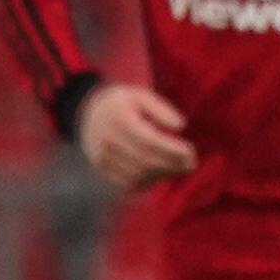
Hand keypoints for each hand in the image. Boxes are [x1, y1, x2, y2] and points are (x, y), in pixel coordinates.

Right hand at [75, 83, 195, 189]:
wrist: (88, 112)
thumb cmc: (123, 103)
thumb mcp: (141, 96)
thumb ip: (162, 109)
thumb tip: (181, 126)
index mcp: (118, 119)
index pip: (149, 141)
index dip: (173, 150)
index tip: (191, 151)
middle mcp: (107, 140)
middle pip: (145, 161)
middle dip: (173, 165)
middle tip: (192, 164)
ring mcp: (102, 157)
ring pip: (137, 175)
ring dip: (164, 175)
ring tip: (182, 169)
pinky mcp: (102, 168)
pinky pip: (127, 182)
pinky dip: (149, 182)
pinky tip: (163, 174)